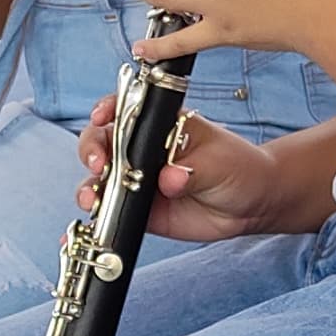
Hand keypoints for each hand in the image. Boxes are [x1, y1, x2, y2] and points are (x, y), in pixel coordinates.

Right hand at [77, 92, 291, 243]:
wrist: (251, 205)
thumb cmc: (238, 169)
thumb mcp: (219, 163)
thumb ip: (192, 170)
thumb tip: (169, 179)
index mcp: (161, 124)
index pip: (125, 109)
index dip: (108, 110)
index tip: (101, 117)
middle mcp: (141, 149)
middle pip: (101, 142)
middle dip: (92, 150)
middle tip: (100, 164)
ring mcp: (136, 179)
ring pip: (99, 179)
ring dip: (89, 188)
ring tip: (93, 199)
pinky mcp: (138, 209)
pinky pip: (110, 212)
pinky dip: (94, 219)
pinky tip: (84, 226)